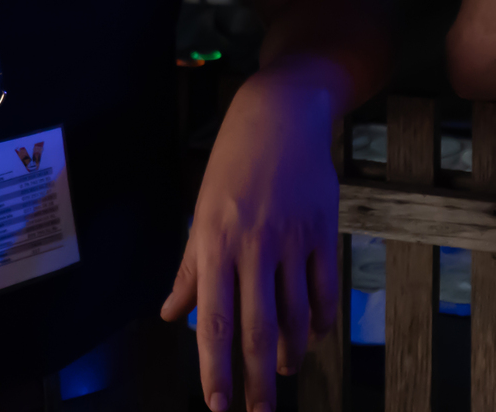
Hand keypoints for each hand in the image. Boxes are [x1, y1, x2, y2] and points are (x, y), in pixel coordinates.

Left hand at [161, 67, 341, 411]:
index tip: (218, 406)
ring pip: (296, 314)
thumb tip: (170, 315)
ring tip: (284, 372)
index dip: (216, 369)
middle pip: (259, 329)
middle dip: (259, 379)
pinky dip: (320, 319)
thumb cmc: (232, 163)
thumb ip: (189, 269)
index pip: (214, 321)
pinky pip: (325, 288)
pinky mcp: (323, 229)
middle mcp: (254, 245)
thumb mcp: (201, 212)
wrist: (281, 113)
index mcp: (216, 243)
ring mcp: (293, 238)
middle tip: (258, 411)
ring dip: (291, 352)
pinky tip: (313, 335)